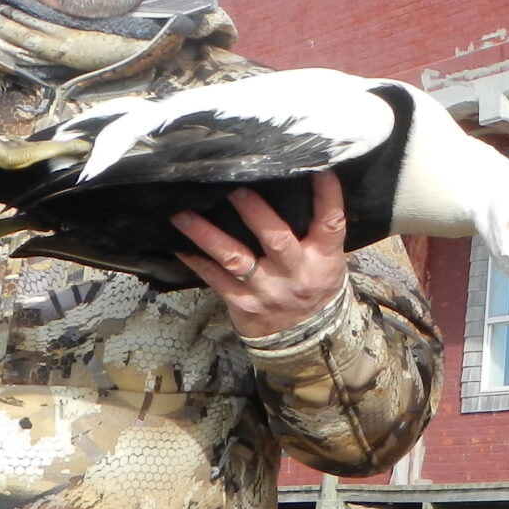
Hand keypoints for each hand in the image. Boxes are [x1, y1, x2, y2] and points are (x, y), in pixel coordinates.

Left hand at [173, 169, 349, 340]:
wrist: (305, 337)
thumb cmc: (314, 283)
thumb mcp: (327, 260)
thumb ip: (316, 229)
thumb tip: (296, 182)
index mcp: (323, 258)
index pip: (330, 224)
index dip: (327, 197)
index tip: (320, 171)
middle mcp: (295, 273)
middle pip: (276, 240)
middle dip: (255, 213)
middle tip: (236, 189)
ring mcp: (267, 289)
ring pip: (235, 259)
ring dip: (207, 235)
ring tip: (183, 215)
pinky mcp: (243, 303)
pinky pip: (214, 279)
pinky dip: (196, 261)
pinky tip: (178, 244)